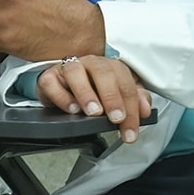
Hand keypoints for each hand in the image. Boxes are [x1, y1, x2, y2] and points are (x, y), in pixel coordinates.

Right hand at [31, 54, 152, 142]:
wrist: (62, 87)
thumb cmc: (91, 91)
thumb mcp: (115, 96)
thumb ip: (134, 100)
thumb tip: (146, 110)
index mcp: (110, 67)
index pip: (126, 84)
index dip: (132, 108)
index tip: (131, 130)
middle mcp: (90, 64)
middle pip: (104, 72)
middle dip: (113, 97)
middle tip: (117, 118)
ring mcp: (68, 69)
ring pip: (76, 73)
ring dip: (87, 93)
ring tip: (94, 112)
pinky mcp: (48, 78)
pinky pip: (52, 83)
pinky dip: (62, 97)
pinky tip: (72, 109)